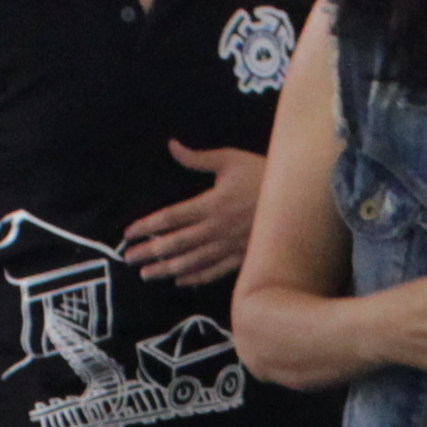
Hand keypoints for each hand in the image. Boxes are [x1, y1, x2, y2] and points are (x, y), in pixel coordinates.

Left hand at [120, 141, 265, 285]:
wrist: (299, 198)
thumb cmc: (263, 173)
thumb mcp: (230, 160)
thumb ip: (197, 158)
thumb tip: (171, 145)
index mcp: (211, 204)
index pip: (170, 218)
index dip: (147, 226)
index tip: (128, 233)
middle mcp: (216, 229)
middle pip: (176, 243)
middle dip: (150, 251)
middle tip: (127, 258)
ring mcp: (230, 246)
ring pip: (192, 262)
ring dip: (167, 269)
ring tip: (146, 275)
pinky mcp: (243, 257)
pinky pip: (215, 271)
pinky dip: (196, 277)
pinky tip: (180, 281)